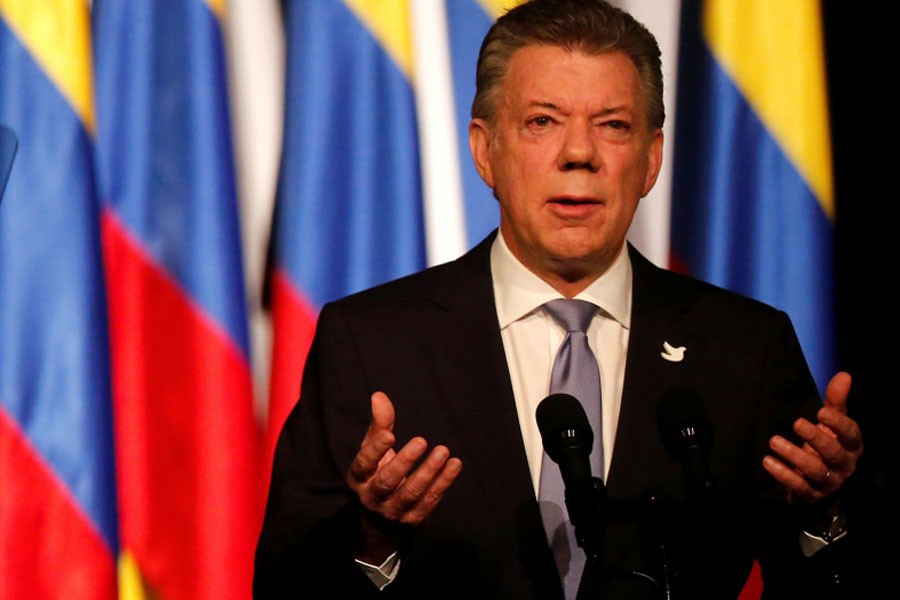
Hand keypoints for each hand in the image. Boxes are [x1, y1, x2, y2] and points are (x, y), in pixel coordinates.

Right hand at [346, 391, 461, 562]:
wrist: (380, 524)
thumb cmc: (377, 475)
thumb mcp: (373, 452)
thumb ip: (379, 425)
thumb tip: (379, 396)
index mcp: (359, 478)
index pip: (364, 463)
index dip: (375, 450)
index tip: (389, 435)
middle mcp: (373, 496)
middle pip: (387, 481)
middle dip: (404, 461)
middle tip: (421, 440)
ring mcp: (393, 511)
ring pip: (411, 493)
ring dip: (428, 472)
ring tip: (443, 450)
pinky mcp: (413, 519)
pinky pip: (430, 501)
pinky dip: (443, 482)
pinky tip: (454, 465)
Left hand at [762, 371, 862, 501]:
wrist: (817, 482)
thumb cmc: (826, 444)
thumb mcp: (831, 422)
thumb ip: (835, 401)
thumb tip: (844, 375)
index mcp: (851, 446)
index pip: (851, 434)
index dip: (838, 424)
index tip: (821, 411)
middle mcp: (844, 465)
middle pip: (834, 453)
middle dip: (816, 438)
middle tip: (797, 423)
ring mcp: (828, 482)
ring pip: (816, 470)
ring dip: (795, 456)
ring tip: (774, 441)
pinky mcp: (811, 495)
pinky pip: (799, 487)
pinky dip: (783, 474)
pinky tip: (768, 461)